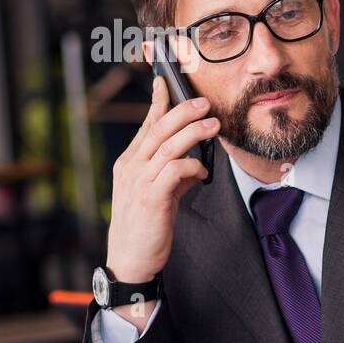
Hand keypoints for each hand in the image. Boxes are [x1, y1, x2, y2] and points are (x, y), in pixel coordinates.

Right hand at [105, 76, 217, 300]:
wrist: (130, 259)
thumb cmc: (145, 227)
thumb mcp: (159, 195)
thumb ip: (175, 176)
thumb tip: (197, 164)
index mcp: (129, 163)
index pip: (145, 126)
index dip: (157, 103)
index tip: (166, 83)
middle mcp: (131, 167)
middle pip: (158, 129)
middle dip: (183, 111)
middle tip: (204, 102)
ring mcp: (139, 181)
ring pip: (167, 145)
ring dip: (194, 132)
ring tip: (214, 124)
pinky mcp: (151, 198)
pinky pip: (174, 171)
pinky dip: (191, 165)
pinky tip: (202, 169)